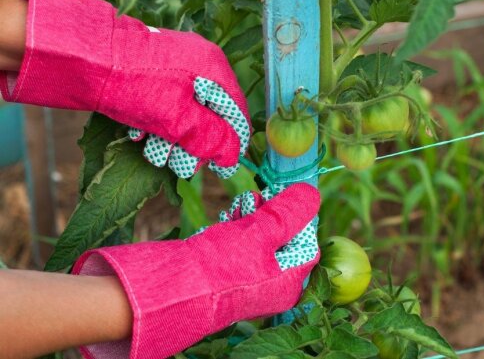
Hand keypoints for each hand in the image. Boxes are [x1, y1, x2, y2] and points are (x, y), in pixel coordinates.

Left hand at [0, 0, 249, 178]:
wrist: (81, 58)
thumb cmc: (135, 86)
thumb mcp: (177, 118)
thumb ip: (210, 137)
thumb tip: (232, 156)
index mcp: (212, 68)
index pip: (236, 111)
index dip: (230, 142)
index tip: (219, 167)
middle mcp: (198, 63)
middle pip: (210, 115)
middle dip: (194, 144)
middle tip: (179, 165)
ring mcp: (175, 66)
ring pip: (186, 113)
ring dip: (172, 138)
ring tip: (152, 150)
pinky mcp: (154, 72)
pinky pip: (168, 104)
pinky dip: (158, 124)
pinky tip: (140, 135)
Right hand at [72, 183, 320, 358]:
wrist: (171, 290)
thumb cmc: (222, 265)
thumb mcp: (261, 232)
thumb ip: (289, 213)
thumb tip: (312, 193)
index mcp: (289, 282)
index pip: (307, 243)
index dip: (298, 216)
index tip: (285, 195)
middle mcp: (273, 287)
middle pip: (283, 239)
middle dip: (270, 214)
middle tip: (257, 197)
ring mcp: (250, 282)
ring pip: (261, 239)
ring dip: (252, 217)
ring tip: (238, 207)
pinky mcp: (229, 275)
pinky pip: (242, 247)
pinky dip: (237, 229)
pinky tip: (227, 218)